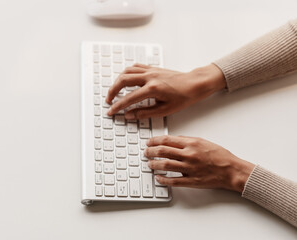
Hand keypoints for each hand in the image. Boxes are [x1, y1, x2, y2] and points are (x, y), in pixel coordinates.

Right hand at [106, 64, 225, 118]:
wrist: (195, 84)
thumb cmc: (183, 97)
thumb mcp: (165, 110)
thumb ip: (144, 113)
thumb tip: (130, 115)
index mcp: (153, 88)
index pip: (129, 98)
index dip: (118, 106)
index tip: (111, 111)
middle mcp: (150, 77)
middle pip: (123, 80)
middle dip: (112, 91)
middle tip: (109, 100)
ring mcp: (151, 70)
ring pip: (127, 71)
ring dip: (117, 81)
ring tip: (114, 91)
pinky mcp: (153, 68)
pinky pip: (135, 67)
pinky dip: (127, 73)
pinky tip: (125, 80)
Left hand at [145, 135, 254, 191]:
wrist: (232, 170)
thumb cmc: (219, 156)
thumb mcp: (203, 141)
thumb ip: (187, 140)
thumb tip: (172, 140)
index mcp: (191, 144)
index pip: (167, 140)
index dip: (154, 141)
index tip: (149, 142)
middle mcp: (189, 155)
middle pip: (163, 151)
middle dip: (151, 151)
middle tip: (146, 153)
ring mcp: (190, 169)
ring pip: (165, 165)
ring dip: (154, 164)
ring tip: (149, 164)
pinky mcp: (192, 181)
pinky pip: (173, 181)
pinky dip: (163, 179)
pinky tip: (158, 178)